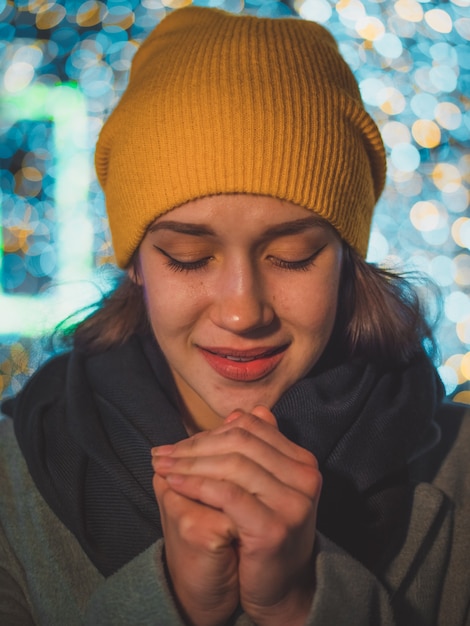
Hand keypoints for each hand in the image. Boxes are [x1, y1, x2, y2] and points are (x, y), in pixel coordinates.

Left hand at [152, 406, 321, 625]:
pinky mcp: (274, 527)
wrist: (280, 588)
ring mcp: (293, 503)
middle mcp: (305, 477)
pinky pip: (228, 494)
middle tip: (162, 453)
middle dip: (195, 446)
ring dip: (189, 463)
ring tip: (162, 467)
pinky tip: (174, 484)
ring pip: (232, 465)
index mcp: (302, 462)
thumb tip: (240, 412)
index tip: (178, 443)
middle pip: (240, 442)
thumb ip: (256, 449)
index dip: (209, 431)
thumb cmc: (264, 533)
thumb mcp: (263, 486)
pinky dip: (196, 484)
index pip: (250, 429)